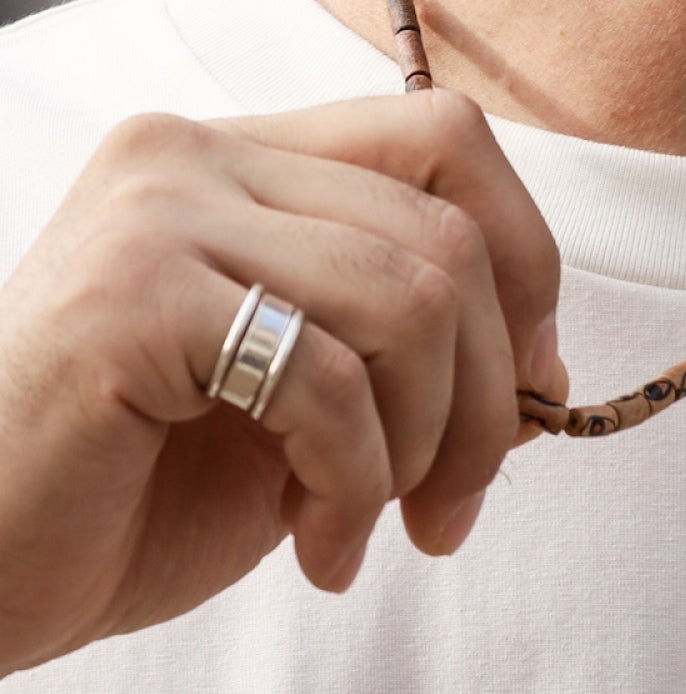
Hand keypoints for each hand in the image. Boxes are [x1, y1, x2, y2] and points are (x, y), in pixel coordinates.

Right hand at [0, 90, 567, 677]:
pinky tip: (320, 552)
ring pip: (410, 300)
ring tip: (369, 532)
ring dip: (426, 450)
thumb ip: (414, 362)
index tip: (529, 396)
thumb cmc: (129, 496)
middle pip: (448, 234)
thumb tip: (548, 371)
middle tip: (452, 512)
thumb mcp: (309, 417)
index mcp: (241, 156)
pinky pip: (326, 377)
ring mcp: (156, 210)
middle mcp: (196, 151)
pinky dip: (355, 483)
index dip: (525, 267)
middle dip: (491, 399)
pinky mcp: (129, 296)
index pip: (445, 140)